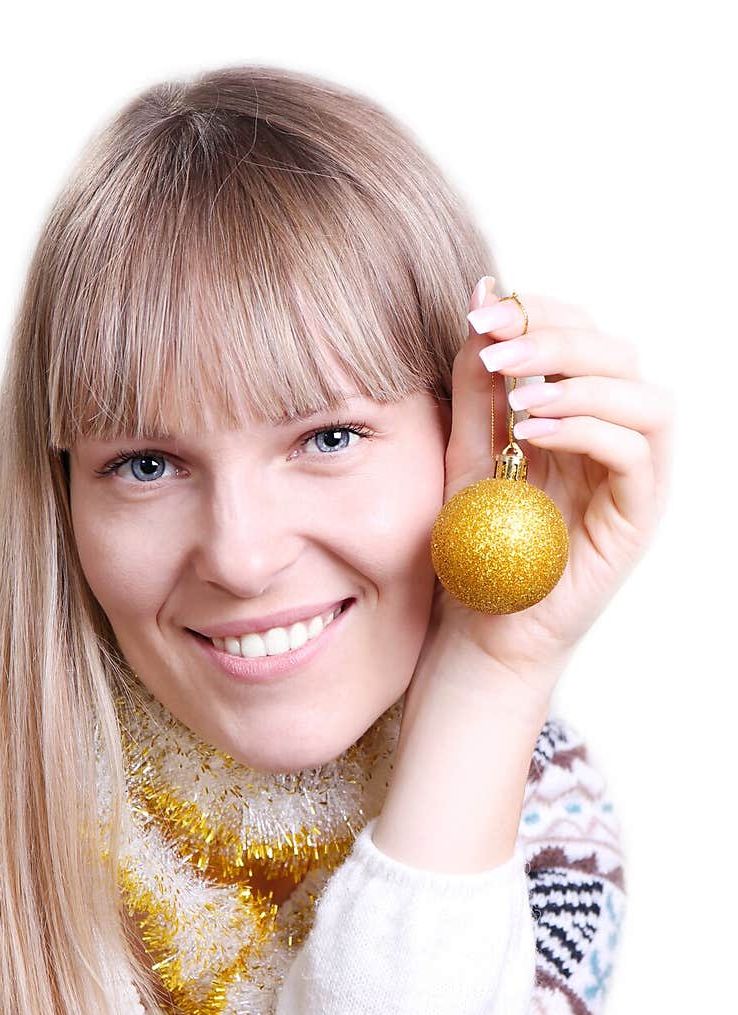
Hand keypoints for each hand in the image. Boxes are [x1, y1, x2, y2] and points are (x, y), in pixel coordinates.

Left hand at [414, 276, 673, 701]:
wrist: (478, 627)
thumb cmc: (477, 542)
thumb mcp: (465, 446)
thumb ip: (479, 381)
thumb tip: (486, 291)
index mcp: (579, 411)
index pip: (583, 334)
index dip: (541, 309)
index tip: (483, 308)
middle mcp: (614, 435)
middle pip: (620, 353)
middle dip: (558, 337)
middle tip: (500, 343)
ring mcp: (633, 477)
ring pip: (645, 397)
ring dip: (580, 379)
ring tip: (520, 390)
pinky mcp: (636, 517)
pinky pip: (636, 454)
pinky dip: (588, 428)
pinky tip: (535, 429)